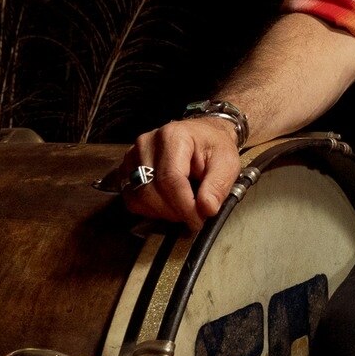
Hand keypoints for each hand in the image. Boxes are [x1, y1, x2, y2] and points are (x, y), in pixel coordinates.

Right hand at [110, 117, 240, 232]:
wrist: (203, 135)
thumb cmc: (214, 146)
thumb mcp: (228, 161)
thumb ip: (218, 185)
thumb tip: (207, 209)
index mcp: (173, 136)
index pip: (170, 179)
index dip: (184, 205)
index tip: (198, 220)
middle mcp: (147, 144)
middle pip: (150, 191)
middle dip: (174, 212)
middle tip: (194, 217)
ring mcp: (133, 156)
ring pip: (138, 198)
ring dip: (162, 212)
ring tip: (183, 208)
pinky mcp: (126, 169)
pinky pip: (132, 199)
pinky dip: (151, 209)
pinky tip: (169, 204)